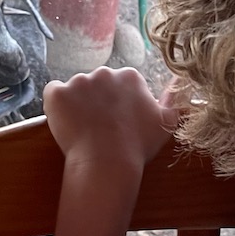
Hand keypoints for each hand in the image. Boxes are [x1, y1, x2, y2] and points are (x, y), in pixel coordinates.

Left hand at [43, 67, 180, 171]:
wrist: (107, 163)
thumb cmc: (137, 146)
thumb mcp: (165, 124)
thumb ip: (174, 100)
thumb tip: (181, 80)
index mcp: (129, 76)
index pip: (119, 85)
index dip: (117, 105)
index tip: (117, 122)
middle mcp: (104, 72)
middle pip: (96, 85)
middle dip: (96, 102)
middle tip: (99, 128)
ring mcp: (78, 81)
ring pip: (75, 91)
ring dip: (76, 106)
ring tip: (83, 130)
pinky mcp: (56, 94)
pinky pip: (53, 94)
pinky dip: (56, 107)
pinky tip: (66, 124)